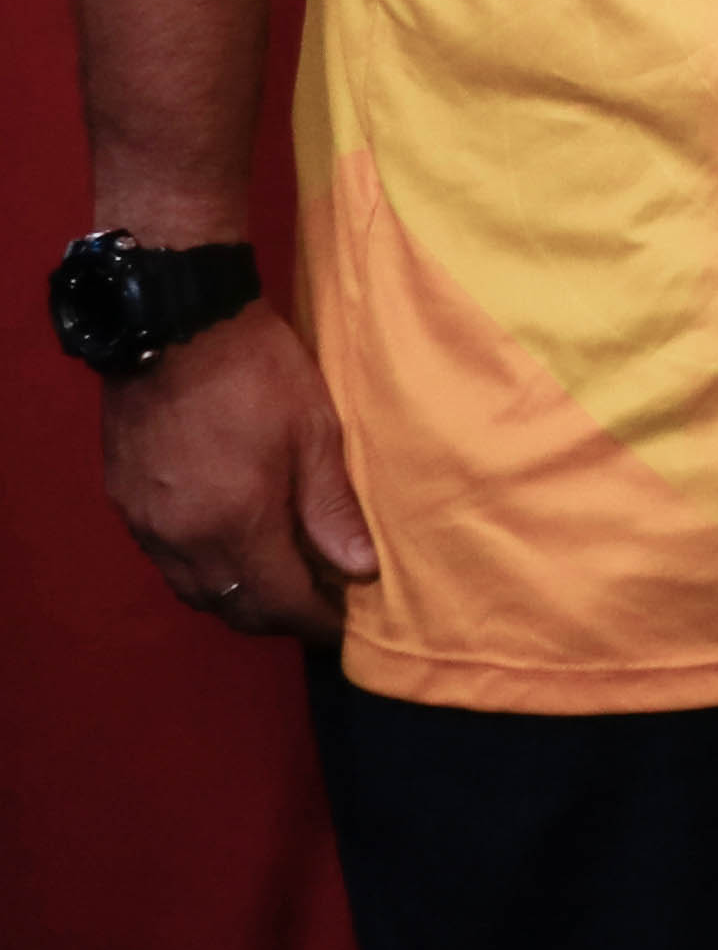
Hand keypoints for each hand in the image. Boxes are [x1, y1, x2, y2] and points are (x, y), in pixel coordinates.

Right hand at [102, 308, 373, 640]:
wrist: (175, 326)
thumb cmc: (257, 371)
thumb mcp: (315, 432)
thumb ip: (332, 508)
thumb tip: (360, 568)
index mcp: (237, 525)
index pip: (279, 601)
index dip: (315, 620)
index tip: (344, 624)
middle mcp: (184, 539)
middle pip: (234, 606)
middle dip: (278, 615)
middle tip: (317, 605)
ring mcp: (147, 525)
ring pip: (196, 590)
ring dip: (239, 596)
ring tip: (280, 580)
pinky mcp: (126, 503)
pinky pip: (168, 560)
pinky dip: (204, 568)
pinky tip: (232, 547)